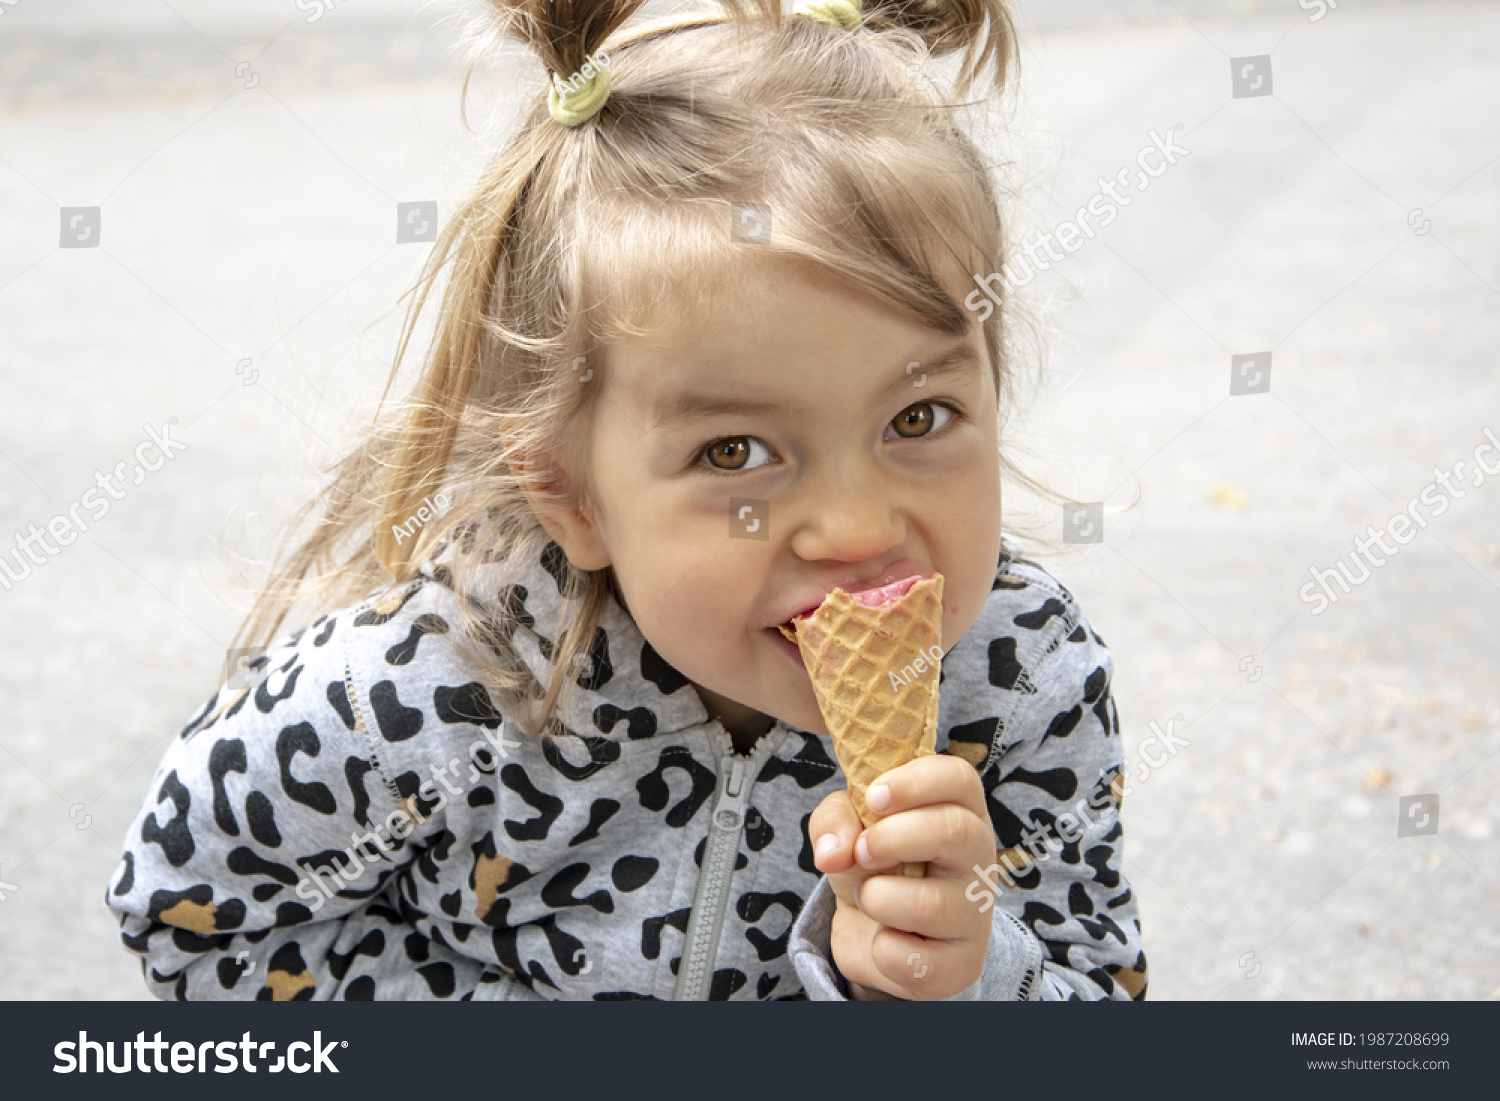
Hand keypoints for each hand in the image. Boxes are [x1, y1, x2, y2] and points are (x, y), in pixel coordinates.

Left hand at [809, 753, 993, 999]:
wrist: (875, 933)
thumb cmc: (874, 864)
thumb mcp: (849, 828)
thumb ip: (835, 822)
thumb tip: (833, 852)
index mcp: (959, 811)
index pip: (959, 778)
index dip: (914, 782)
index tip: (875, 798)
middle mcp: (978, 858)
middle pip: (953, 830)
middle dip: (890, 838)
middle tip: (862, 852)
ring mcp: (975, 914)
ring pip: (931, 904)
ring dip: (878, 898)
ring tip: (871, 897)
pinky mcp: (961, 965)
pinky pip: (916, 960)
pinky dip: (883, 950)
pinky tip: (886, 939)